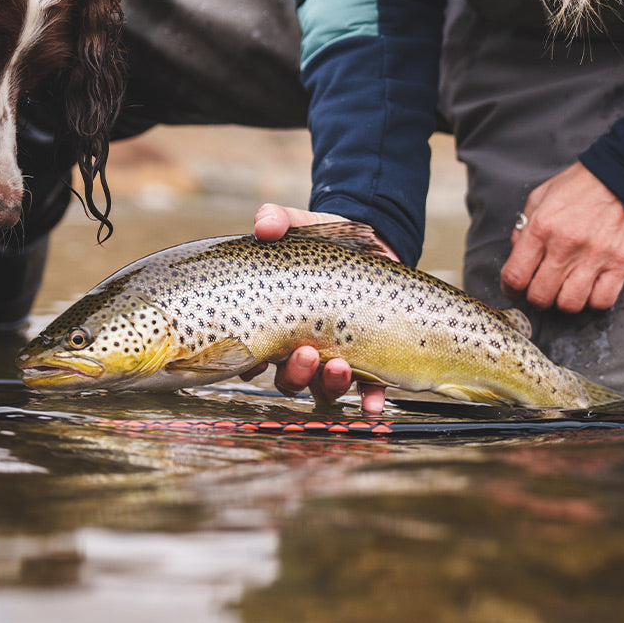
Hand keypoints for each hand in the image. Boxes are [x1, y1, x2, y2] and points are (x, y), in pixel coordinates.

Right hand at [242, 203, 396, 414]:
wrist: (371, 246)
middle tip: (304, 352)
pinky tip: (374, 404)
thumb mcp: (299, 226)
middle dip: (295, 373)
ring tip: (340, 366)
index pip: (254, 354)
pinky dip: (371, 401)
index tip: (254, 357)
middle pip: (289, 377)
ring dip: (330, 384)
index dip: (249, 363)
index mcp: (277, 323)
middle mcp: (302, 347)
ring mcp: (336, 355)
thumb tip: (263, 224)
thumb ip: (277, 219)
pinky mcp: (373, 358)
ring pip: (325, 387)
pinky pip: (370, 389)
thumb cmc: (324, 242)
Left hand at [501, 163, 623, 312]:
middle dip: (534, 297)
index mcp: (541, 228)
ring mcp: (594, 257)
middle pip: (540, 295)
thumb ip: (523, 227)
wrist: (621, 178)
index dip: (510, 289)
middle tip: (538, 290)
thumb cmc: (578, 187)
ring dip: (562, 301)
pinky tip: (588, 287)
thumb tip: (515, 253)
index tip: (513, 291)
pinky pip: (601, 301)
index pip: (515, 275)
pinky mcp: (620, 265)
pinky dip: (592, 300)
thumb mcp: (539, 198)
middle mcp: (565, 246)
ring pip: (570, 303)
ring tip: (563, 289)